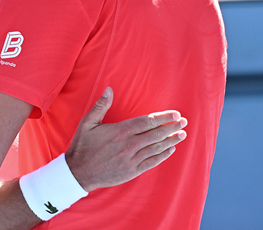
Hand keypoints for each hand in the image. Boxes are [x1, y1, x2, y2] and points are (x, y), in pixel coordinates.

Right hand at [66, 87, 186, 191]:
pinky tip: (170, 150)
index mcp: (120, 131)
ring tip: (182, 134)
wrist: (78, 172)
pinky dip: (162, 156)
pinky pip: (151, 162)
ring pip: (156, 148)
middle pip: (156, 134)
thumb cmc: (82, 146)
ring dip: (171, 141)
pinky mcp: (131, 171)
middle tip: (184, 122)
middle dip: (172, 127)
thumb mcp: (87, 123)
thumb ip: (100, 106)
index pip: (147, 122)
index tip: (175, 114)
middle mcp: (128, 145)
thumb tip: (109, 89)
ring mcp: (131, 159)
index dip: (163, 118)